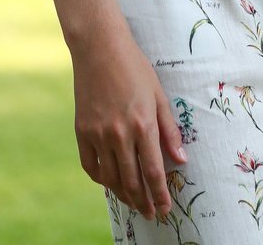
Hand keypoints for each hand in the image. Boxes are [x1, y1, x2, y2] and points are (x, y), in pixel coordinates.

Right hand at [71, 25, 187, 220]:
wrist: (100, 49)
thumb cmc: (135, 68)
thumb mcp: (159, 95)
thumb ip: (169, 129)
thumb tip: (181, 159)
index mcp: (143, 124)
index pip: (154, 171)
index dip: (160, 194)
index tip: (165, 209)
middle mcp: (120, 134)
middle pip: (132, 180)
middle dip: (143, 201)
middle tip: (151, 213)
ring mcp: (98, 134)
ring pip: (111, 178)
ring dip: (124, 195)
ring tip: (134, 203)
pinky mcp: (82, 132)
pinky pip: (91, 166)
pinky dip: (102, 179)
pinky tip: (111, 183)